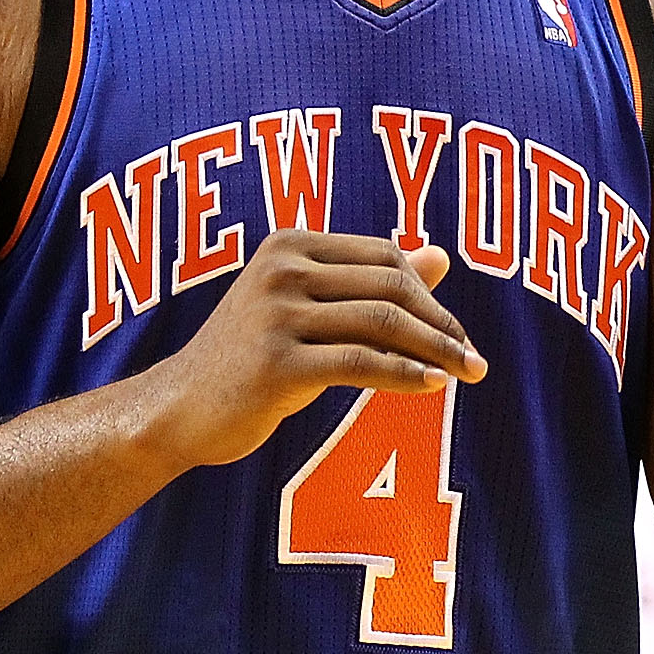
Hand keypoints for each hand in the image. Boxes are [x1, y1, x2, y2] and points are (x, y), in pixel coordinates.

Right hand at [142, 232, 485, 469]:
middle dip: (442, 324)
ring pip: (382, 323)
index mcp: (290, 244)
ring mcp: (275, 314)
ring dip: (435, 350)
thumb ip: (370, 281)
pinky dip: (405, 374)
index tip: (456, 332)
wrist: (178, 408)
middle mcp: (281, 270)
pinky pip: (361, 363)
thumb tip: (441, 255)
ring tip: (467, 373)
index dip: (430, 294)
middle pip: (390, 286)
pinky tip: (432, 387)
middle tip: (476, 359)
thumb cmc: (250, 358)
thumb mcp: (307, 309)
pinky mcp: (275, 363)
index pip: (385, 257)